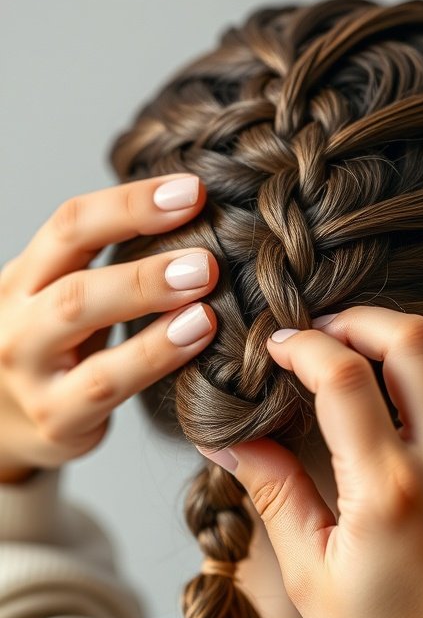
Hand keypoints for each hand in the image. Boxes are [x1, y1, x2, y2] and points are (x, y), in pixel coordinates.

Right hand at [0, 175, 217, 480]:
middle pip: (74, 276)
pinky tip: (194, 336)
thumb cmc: (53, 352)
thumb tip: (196, 215)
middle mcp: (16, 319)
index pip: (70, 224)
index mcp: (25, 277)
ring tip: (204, 287)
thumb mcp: (59, 298)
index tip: (193, 190)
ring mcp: (29, 372)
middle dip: (142, 261)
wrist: (0, 426)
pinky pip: (104, 384)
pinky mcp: (54, 419)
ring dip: (146, 296)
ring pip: (79, 320)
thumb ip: (108, 264)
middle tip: (206, 255)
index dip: (131, 203)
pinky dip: (154, 356)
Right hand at [199, 307, 422, 617]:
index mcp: (391, 493)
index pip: (344, 378)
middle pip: (410, 337)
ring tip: (371, 347)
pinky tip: (415, 383)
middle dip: (356, 319)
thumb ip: (272, 492)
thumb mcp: (311, 574)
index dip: (304, 347)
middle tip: (325, 334)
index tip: (281, 347)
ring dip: (409, 328)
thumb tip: (224, 440)